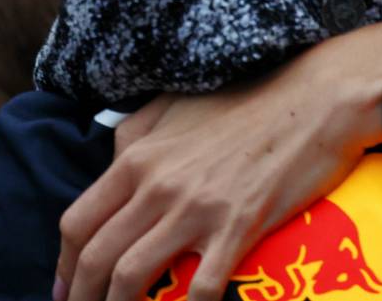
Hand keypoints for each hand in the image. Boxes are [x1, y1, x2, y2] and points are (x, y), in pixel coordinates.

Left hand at [54, 20, 381, 300]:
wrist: (316, 100)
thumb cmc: (251, 99)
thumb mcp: (179, 104)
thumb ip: (137, 132)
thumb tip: (112, 159)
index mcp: (139, 157)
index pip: (78, 222)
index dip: (65, 264)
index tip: (67, 288)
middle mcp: (157, 186)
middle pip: (97, 257)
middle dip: (82, 296)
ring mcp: (197, 210)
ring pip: (132, 277)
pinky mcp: (238, 228)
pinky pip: (200, 289)